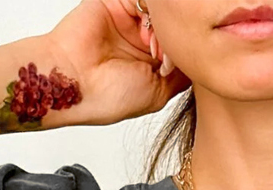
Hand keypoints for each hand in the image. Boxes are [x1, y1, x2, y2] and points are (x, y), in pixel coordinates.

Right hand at [49, 0, 187, 126]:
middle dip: (174, 41)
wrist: (74, 83)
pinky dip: (152, 13)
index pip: (178, 45)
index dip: (184, 54)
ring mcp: (128, 18)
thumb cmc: (108, 96)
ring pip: (161, 13)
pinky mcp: (116, 1)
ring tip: (154, 50)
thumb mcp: (158, 93)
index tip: (173, 71)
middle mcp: (139, 37)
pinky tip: (145, 34)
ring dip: (163, 30)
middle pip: (172, 27)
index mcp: (148, 60)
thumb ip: (180, 76)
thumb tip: (197, 63)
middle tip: (164, 60)